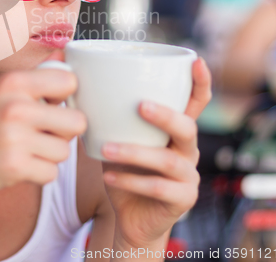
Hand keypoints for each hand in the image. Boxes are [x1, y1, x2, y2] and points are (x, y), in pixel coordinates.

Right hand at [0, 52, 86, 205]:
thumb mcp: (0, 92)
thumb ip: (35, 77)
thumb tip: (64, 56)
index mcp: (13, 81)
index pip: (70, 82)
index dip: (66, 98)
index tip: (52, 106)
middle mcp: (15, 106)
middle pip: (77, 121)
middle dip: (64, 132)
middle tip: (43, 134)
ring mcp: (15, 137)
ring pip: (65, 151)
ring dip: (49, 155)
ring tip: (25, 150)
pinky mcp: (14, 166)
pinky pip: (52, 173)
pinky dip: (39, 173)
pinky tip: (20, 166)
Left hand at [101, 57, 211, 246]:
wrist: (132, 215)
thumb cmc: (124, 167)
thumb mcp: (117, 137)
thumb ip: (108, 114)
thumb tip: (75, 80)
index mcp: (175, 129)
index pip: (195, 102)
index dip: (200, 82)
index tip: (196, 60)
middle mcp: (187, 149)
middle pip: (188, 127)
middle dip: (165, 114)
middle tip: (139, 105)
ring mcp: (188, 176)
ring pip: (169, 160)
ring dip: (135, 152)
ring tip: (106, 149)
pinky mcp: (182, 200)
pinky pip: (158, 188)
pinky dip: (130, 180)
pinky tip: (108, 176)